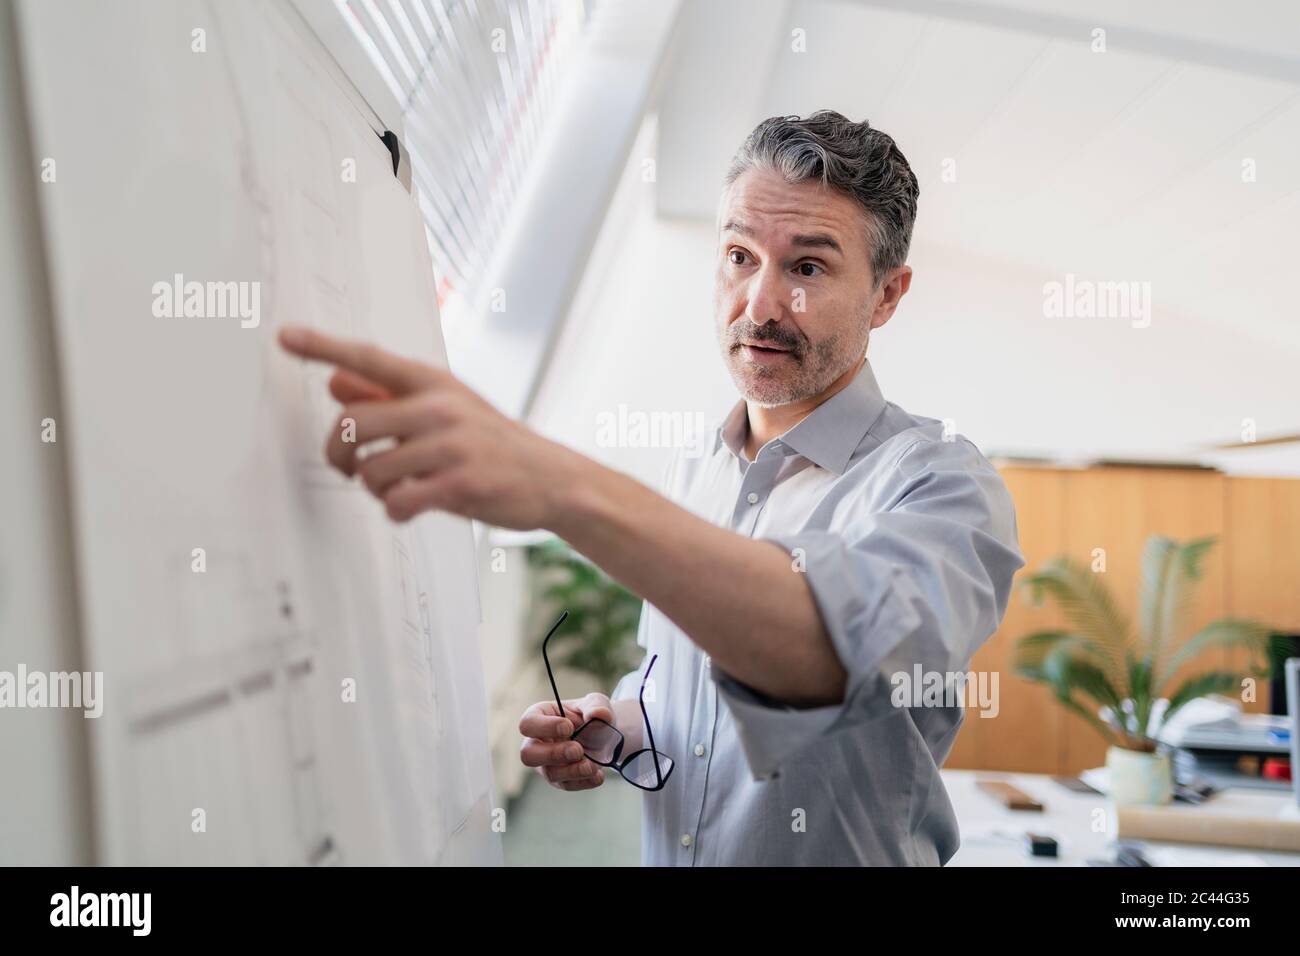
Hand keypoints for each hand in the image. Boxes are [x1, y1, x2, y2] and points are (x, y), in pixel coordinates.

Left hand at [278, 324, 578, 528]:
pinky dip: (395, 511)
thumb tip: (336, 384)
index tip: (284, 335)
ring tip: (395, 490)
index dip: (323, 346)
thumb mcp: (446, 410)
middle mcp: (441, 407)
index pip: (369, 358)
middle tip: (346, 468)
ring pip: (372, 469)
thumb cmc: (493, 444)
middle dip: (337, 453)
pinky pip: (399, 502)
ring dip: (373, 488)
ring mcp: (452, 446)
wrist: (554, 479)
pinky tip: (411, 508)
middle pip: (353, 423)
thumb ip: (390, 397)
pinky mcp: (461, 485)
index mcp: (434, 382)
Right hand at [517, 694, 614, 791]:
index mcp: (540, 717)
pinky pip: (566, 785)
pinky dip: (584, 782)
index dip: (545, 727)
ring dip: (572, 771)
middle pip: (528, 754)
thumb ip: (596, 705)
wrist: (606, 737)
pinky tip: (597, 776)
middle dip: (553, 754)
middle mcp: (537, 742)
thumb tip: (597, 714)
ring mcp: (547, 763)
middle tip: (577, 750)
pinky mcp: (560, 779)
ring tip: (592, 766)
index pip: (528, 723)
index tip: (569, 727)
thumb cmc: (592, 717)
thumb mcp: (597, 703)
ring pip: (549, 773)